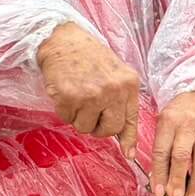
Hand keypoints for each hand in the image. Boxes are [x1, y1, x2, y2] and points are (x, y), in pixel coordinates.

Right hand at [37, 22, 139, 147]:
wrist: (63, 41)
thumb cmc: (89, 57)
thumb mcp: (115, 75)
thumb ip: (120, 101)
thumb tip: (123, 139)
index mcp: (129, 84)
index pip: (131, 119)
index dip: (129, 139)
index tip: (129, 154)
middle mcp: (113, 91)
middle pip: (109, 130)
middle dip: (98, 127)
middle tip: (90, 113)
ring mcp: (92, 95)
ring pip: (85, 127)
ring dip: (79, 117)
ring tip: (78, 96)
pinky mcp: (70, 98)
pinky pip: (68, 119)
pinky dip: (65, 110)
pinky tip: (67, 92)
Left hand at [150, 91, 194, 195]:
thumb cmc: (177, 117)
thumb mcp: (164, 125)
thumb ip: (161, 150)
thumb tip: (159, 182)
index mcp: (168, 121)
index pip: (162, 151)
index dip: (160, 173)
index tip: (158, 191)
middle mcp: (187, 125)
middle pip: (181, 155)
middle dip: (177, 179)